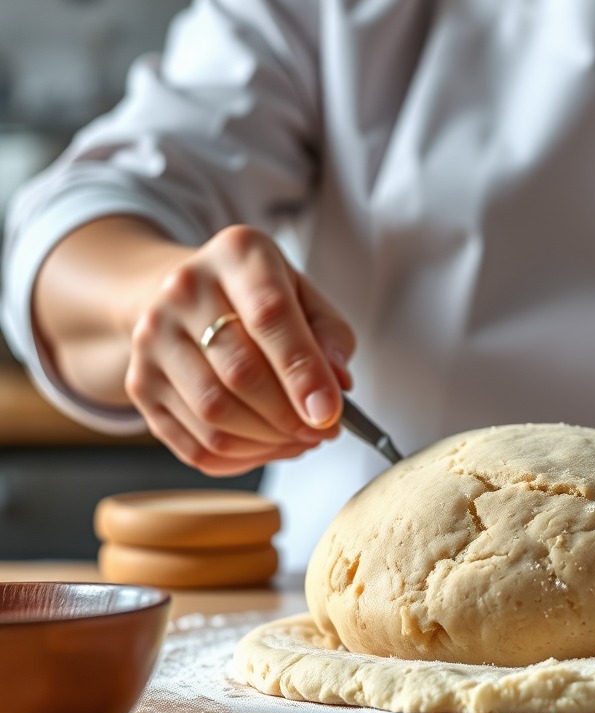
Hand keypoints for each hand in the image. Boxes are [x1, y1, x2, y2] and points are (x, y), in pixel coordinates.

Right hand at [125, 224, 355, 475]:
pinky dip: (240, 457)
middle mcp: (183, 290)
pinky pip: (193, 442)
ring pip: (214, 413)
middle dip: (289, 415)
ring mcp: (152, 337)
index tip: (329, 413)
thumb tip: (336, 386)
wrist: (184, 293)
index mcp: (237, 255)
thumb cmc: (258, 297)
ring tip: (299, 439)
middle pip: (240, 372)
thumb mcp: (305, 295)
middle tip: (323, 430)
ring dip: (267, 441)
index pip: (270, 315)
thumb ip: (330, 337)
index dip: (302, 371)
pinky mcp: (140, 383)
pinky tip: (267, 447)